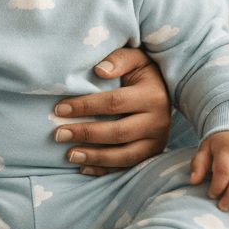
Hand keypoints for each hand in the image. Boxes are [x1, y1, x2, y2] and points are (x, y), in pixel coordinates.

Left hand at [53, 47, 170, 175]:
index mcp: (152, 96)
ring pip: (124, 155)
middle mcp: (158, 122)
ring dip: (94, 157)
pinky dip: (105, 170)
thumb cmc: (143, 72)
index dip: (86, 107)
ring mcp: (157, 142)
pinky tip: (84, 168)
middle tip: (59, 134)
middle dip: (86, 133)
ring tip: (69, 154)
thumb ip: (118, 60)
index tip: (60, 108)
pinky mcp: (153, 155)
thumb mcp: (135, 58)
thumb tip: (99, 70)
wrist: (169, 90)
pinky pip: (128, 168)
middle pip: (118, 132)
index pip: (114, 103)